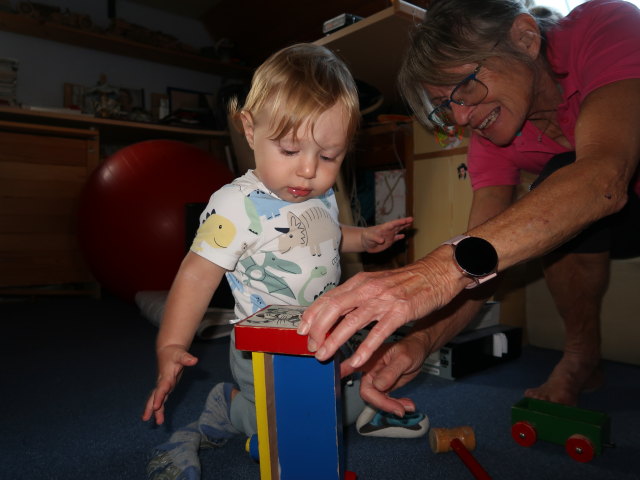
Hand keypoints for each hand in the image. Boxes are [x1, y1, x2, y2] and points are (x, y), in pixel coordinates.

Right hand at [142, 345, 197, 424]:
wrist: (167, 351)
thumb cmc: (174, 353)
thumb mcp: (181, 354)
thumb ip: (187, 358)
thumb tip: (195, 360)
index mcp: (166, 376)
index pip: (162, 388)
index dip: (159, 397)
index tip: (156, 406)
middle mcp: (162, 382)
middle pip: (156, 396)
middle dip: (151, 406)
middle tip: (146, 418)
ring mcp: (163, 385)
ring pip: (156, 399)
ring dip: (155, 411)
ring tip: (157, 423)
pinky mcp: (165, 387)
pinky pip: (160, 399)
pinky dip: (159, 408)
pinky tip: (158, 418)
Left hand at [298, 247, 457, 368]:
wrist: (439, 272)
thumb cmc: (408, 280)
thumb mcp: (378, 282)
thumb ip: (358, 294)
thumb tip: (337, 310)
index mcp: (360, 281)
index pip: (329, 297)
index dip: (312, 315)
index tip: (302, 330)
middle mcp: (368, 288)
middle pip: (333, 308)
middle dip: (318, 330)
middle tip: (311, 347)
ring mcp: (384, 300)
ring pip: (351, 322)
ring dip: (334, 341)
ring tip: (323, 356)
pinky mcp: (401, 312)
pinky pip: (378, 333)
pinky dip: (365, 349)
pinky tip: (357, 362)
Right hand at [341, 333, 428, 416]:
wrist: (419, 351)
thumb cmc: (410, 348)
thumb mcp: (403, 358)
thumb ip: (390, 371)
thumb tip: (378, 385)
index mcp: (368, 358)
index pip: (350, 367)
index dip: (339, 376)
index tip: (332, 385)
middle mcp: (369, 370)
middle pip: (367, 392)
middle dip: (382, 403)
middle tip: (399, 409)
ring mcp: (376, 380)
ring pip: (377, 399)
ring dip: (392, 406)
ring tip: (408, 406)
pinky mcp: (384, 387)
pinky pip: (386, 401)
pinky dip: (396, 405)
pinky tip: (407, 405)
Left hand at [361, 217, 412, 252]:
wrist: (364, 242)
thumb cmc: (365, 237)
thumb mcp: (369, 237)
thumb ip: (375, 238)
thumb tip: (382, 240)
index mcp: (384, 228)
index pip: (393, 224)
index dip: (400, 222)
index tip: (407, 220)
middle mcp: (388, 231)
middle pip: (398, 225)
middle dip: (405, 222)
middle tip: (412, 219)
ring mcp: (389, 236)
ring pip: (398, 230)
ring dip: (404, 227)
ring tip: (410, 223)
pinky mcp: (388, 241)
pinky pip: (395, 238)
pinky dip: (399, 237)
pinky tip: (403, 236)